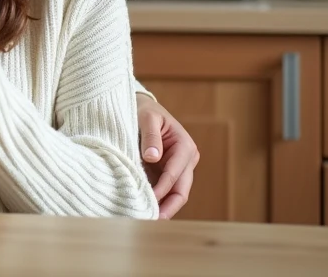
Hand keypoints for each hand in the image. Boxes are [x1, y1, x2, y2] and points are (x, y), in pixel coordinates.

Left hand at [137, 93, 198, 218]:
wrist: (141, 107)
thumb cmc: (144, 110)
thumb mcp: (147, 117)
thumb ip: (150, 136)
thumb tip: (152, 157)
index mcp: (185, 146)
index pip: (175, 174)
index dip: (162, 189)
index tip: (148, 199)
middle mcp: (186, 160)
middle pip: (181, 190)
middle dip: (168, 206)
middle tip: (153, 220)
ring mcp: (178, 168)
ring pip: (174, 193)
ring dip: (163, 206)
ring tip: (147, 218)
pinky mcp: (166, 172)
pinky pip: (164, 190)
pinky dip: (157, 200)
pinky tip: (145, 209)